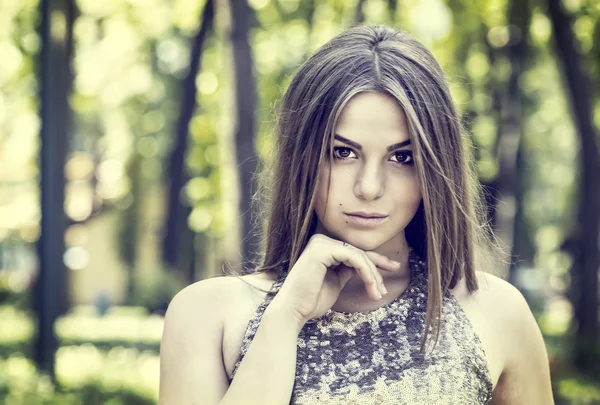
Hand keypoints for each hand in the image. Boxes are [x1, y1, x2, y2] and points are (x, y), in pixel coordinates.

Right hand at [269, 233, 401, 326]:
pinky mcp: (322, 249)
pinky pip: (354, 257)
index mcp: (323, 247)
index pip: (354, 252)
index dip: (376, 261)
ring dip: (372, 275)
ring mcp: (320, 243)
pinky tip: (371, 286)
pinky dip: (366, 272)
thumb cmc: (311, 300)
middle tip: (385, 289)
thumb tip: (366, 267)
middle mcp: (321, 241)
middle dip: (377, 270)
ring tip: (377, 293)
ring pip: (359, 255)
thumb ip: (347, 270)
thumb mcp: (335, 282)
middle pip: (359, 252)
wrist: (294, 310)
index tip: (393, 268)